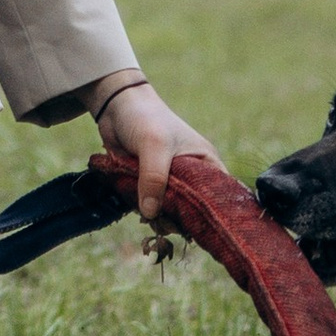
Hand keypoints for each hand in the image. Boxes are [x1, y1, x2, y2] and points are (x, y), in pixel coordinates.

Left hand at [88, 76, 223, 225]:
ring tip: (151, 218)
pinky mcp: (150, 185)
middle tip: (165, 222)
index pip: (219, 195)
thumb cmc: (144, 118)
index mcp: (205, 162)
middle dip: (180, 220)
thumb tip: (151, 213)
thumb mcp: (154, 146)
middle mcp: (192, 174)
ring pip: (171, 211)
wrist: (115, 107)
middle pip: (194, 209)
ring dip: (160, 218)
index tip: (199, 228)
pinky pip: (152, 207)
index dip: (213, 213)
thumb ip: (154, 179)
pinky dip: (146, 212)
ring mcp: (170, 181)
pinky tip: (140, 211)